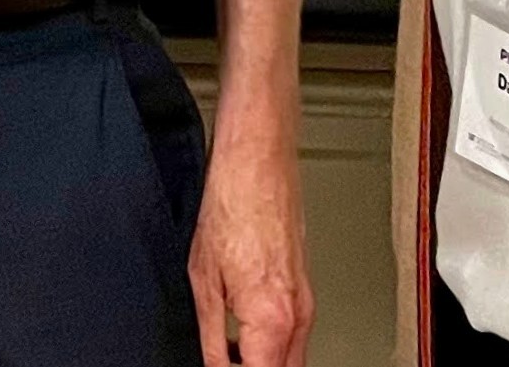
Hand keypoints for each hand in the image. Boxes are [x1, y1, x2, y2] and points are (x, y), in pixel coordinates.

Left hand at [187, 120, 313, 366]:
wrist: (258, 161)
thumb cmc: (231, 204)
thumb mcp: (201, 280)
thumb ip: (211, 337)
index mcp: (272, 319)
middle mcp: (298, 316)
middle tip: (222, 363)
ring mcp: (306, 303)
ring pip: (291, 360)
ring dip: (262, 362)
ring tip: (228, 354)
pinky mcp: (304, 290)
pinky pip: (293, 336)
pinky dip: (270, 346)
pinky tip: (242, 336)